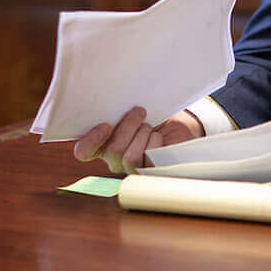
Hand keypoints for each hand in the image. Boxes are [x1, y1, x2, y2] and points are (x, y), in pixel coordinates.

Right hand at [72, 106, 205, 174]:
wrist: (185, 127)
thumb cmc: (159, 116)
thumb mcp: (138, 109)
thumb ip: (121, 110)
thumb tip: (114, 98)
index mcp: (105, 142)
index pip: (84, 151)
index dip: (90, 141)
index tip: (106, 125)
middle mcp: (115, 159)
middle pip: (112, 150)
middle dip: (129, 125)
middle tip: (140, 112)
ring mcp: (132, 168)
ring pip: (129, 156)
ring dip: (143, 133)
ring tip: (151, 126)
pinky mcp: (149, 172)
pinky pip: (147, 159)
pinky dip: (155, 142)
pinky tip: (160, 138)